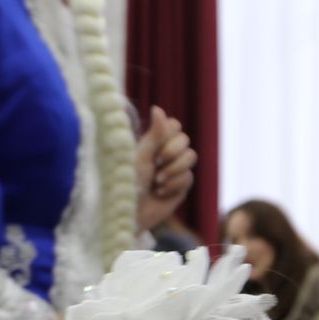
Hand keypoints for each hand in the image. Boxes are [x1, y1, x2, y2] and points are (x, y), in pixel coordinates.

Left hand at [135, 105, 196, 231]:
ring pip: (191, 157)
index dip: (168, 135)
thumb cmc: (128, 181)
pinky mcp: (181, 187)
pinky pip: (188, 178)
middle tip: (156, 164)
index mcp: (153, 143)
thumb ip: (154, 133)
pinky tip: (159, 193)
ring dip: (173, 170)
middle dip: (172, 152)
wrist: (129, 212)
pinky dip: (173, 185)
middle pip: (185, 140)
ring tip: (156, 182)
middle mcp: (165, 154)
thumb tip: (158, 108)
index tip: (154, 147)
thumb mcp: (141, 155)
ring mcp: (175, 170)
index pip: (174, 126)